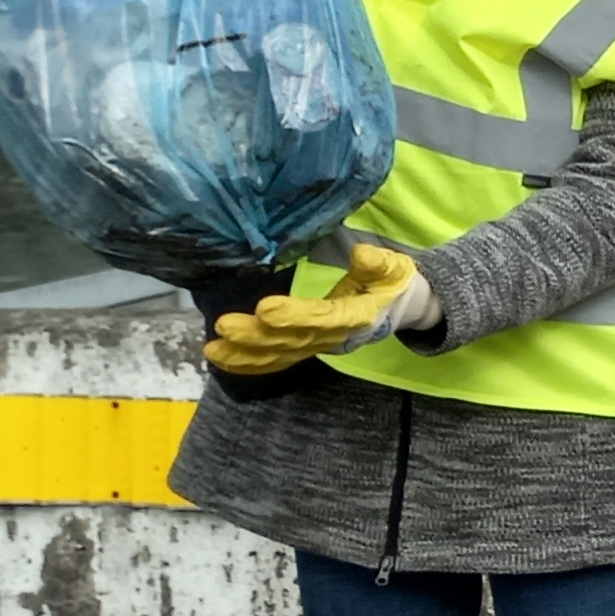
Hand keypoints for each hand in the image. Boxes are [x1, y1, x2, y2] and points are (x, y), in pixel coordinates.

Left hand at [205, 241, 439, 374]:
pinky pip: (277, 360)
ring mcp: (318, 345)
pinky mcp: (306, 347)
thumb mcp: (395, 268)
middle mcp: (333, 336)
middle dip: (256, 336)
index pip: (321, 317)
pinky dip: (249, 363)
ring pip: (280, 354)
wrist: (402, 310)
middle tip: (224, 327)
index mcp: (355, 315)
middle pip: (292, 340)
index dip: (294, 315)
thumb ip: (378, 263)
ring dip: (246, 354)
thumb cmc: (394, 283)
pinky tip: (221, 360)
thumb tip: (361, 252)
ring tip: (212, 349)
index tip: (265, 308)